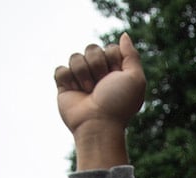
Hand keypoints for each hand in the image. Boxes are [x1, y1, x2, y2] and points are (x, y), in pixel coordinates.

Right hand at [55, 33, 146, 168]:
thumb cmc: (118, 104)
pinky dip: (68, 80)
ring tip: (89, 92)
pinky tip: (75, 92)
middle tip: (102, 86)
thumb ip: (132, 55)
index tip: (116, 78)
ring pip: (75, 57)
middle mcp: (98, 72)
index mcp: (115, 70)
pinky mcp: (64, 85)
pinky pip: (60, 69)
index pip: (110, 48)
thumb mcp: (135, 79)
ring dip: (83, 74)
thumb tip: (123, 35)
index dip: (112, 60)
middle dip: (97, 66)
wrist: (98, 124)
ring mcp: (80, 78)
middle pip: (92, 48)